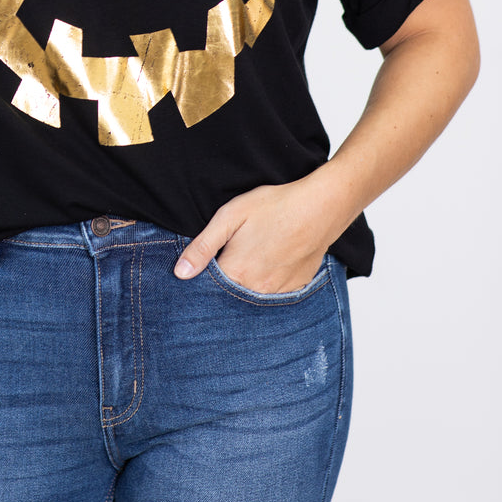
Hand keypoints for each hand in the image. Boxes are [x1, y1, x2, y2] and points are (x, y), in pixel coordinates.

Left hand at [173, 181, 331, 292]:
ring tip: (253, 255)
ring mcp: (279, 292)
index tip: (205, 266)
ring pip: (252, 295)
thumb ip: (203, 247)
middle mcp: (257, 290)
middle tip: (233, 253)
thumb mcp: (230, 217)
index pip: (209, 289)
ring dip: (247, 283)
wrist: (320, 206)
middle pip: (231, 295)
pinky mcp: (296, 287)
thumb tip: (180, 273)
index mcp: (236, 273)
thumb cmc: (273, 206)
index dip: (204, 277)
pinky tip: (271, 261)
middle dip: (225, 282)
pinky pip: (274, 293)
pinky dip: (267, 282)